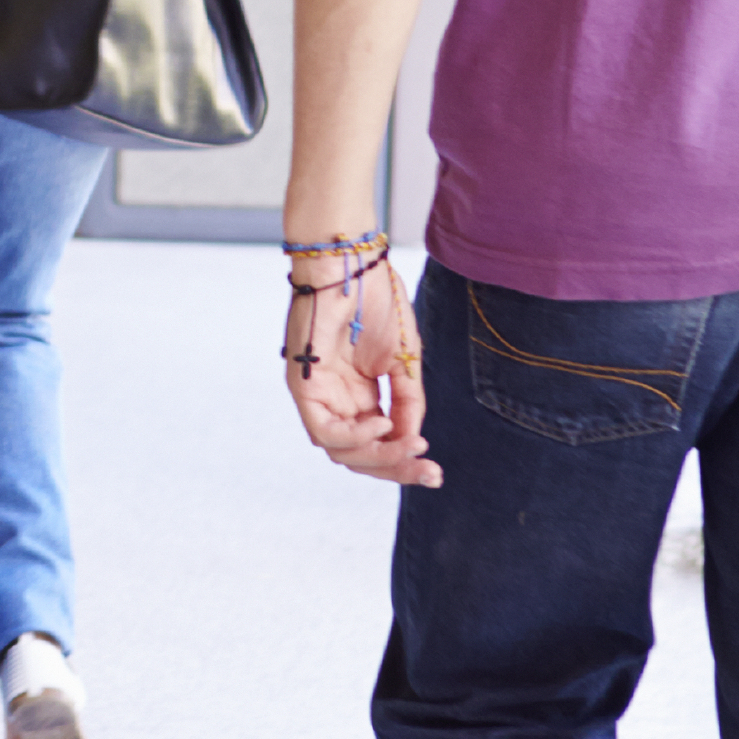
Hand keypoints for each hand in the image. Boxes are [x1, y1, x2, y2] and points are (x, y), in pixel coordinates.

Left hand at [281, 252, 442, 487]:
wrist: (351, 265)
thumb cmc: (376, 301)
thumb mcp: (404, 360)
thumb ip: (408, 401)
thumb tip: (413, 441)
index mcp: (358, 395)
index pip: (378, 444)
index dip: (405, 462)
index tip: (436, 472)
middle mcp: (336, 400)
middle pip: (360, 456)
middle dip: (396, 469)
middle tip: (430, 473)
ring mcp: (317, 394)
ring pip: (341, 451)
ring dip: (379, 457)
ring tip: (410, 447)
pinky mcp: (301, 385)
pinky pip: (323, 430)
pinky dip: (353, 436)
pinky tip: (381, 424)